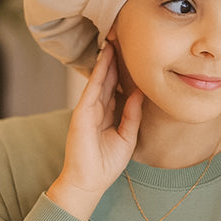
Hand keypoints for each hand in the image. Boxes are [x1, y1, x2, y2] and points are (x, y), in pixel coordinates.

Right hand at [47, 42, 142, 220]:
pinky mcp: (82, 114)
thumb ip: (132, 114)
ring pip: (99, 79)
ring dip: (106, 60)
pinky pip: (92, 89)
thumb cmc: (106, 164)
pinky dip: (98, 73)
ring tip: (113, 41)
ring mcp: (87, 110)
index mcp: (107, 114)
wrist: (89, 182)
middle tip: (121, 37)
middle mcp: (96, 109)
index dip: (122, 70)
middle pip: (107, 79)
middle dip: (114, 59)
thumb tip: (138, 93)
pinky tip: (105, 59)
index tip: (132, 54)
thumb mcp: (127, 136)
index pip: (115, 87)